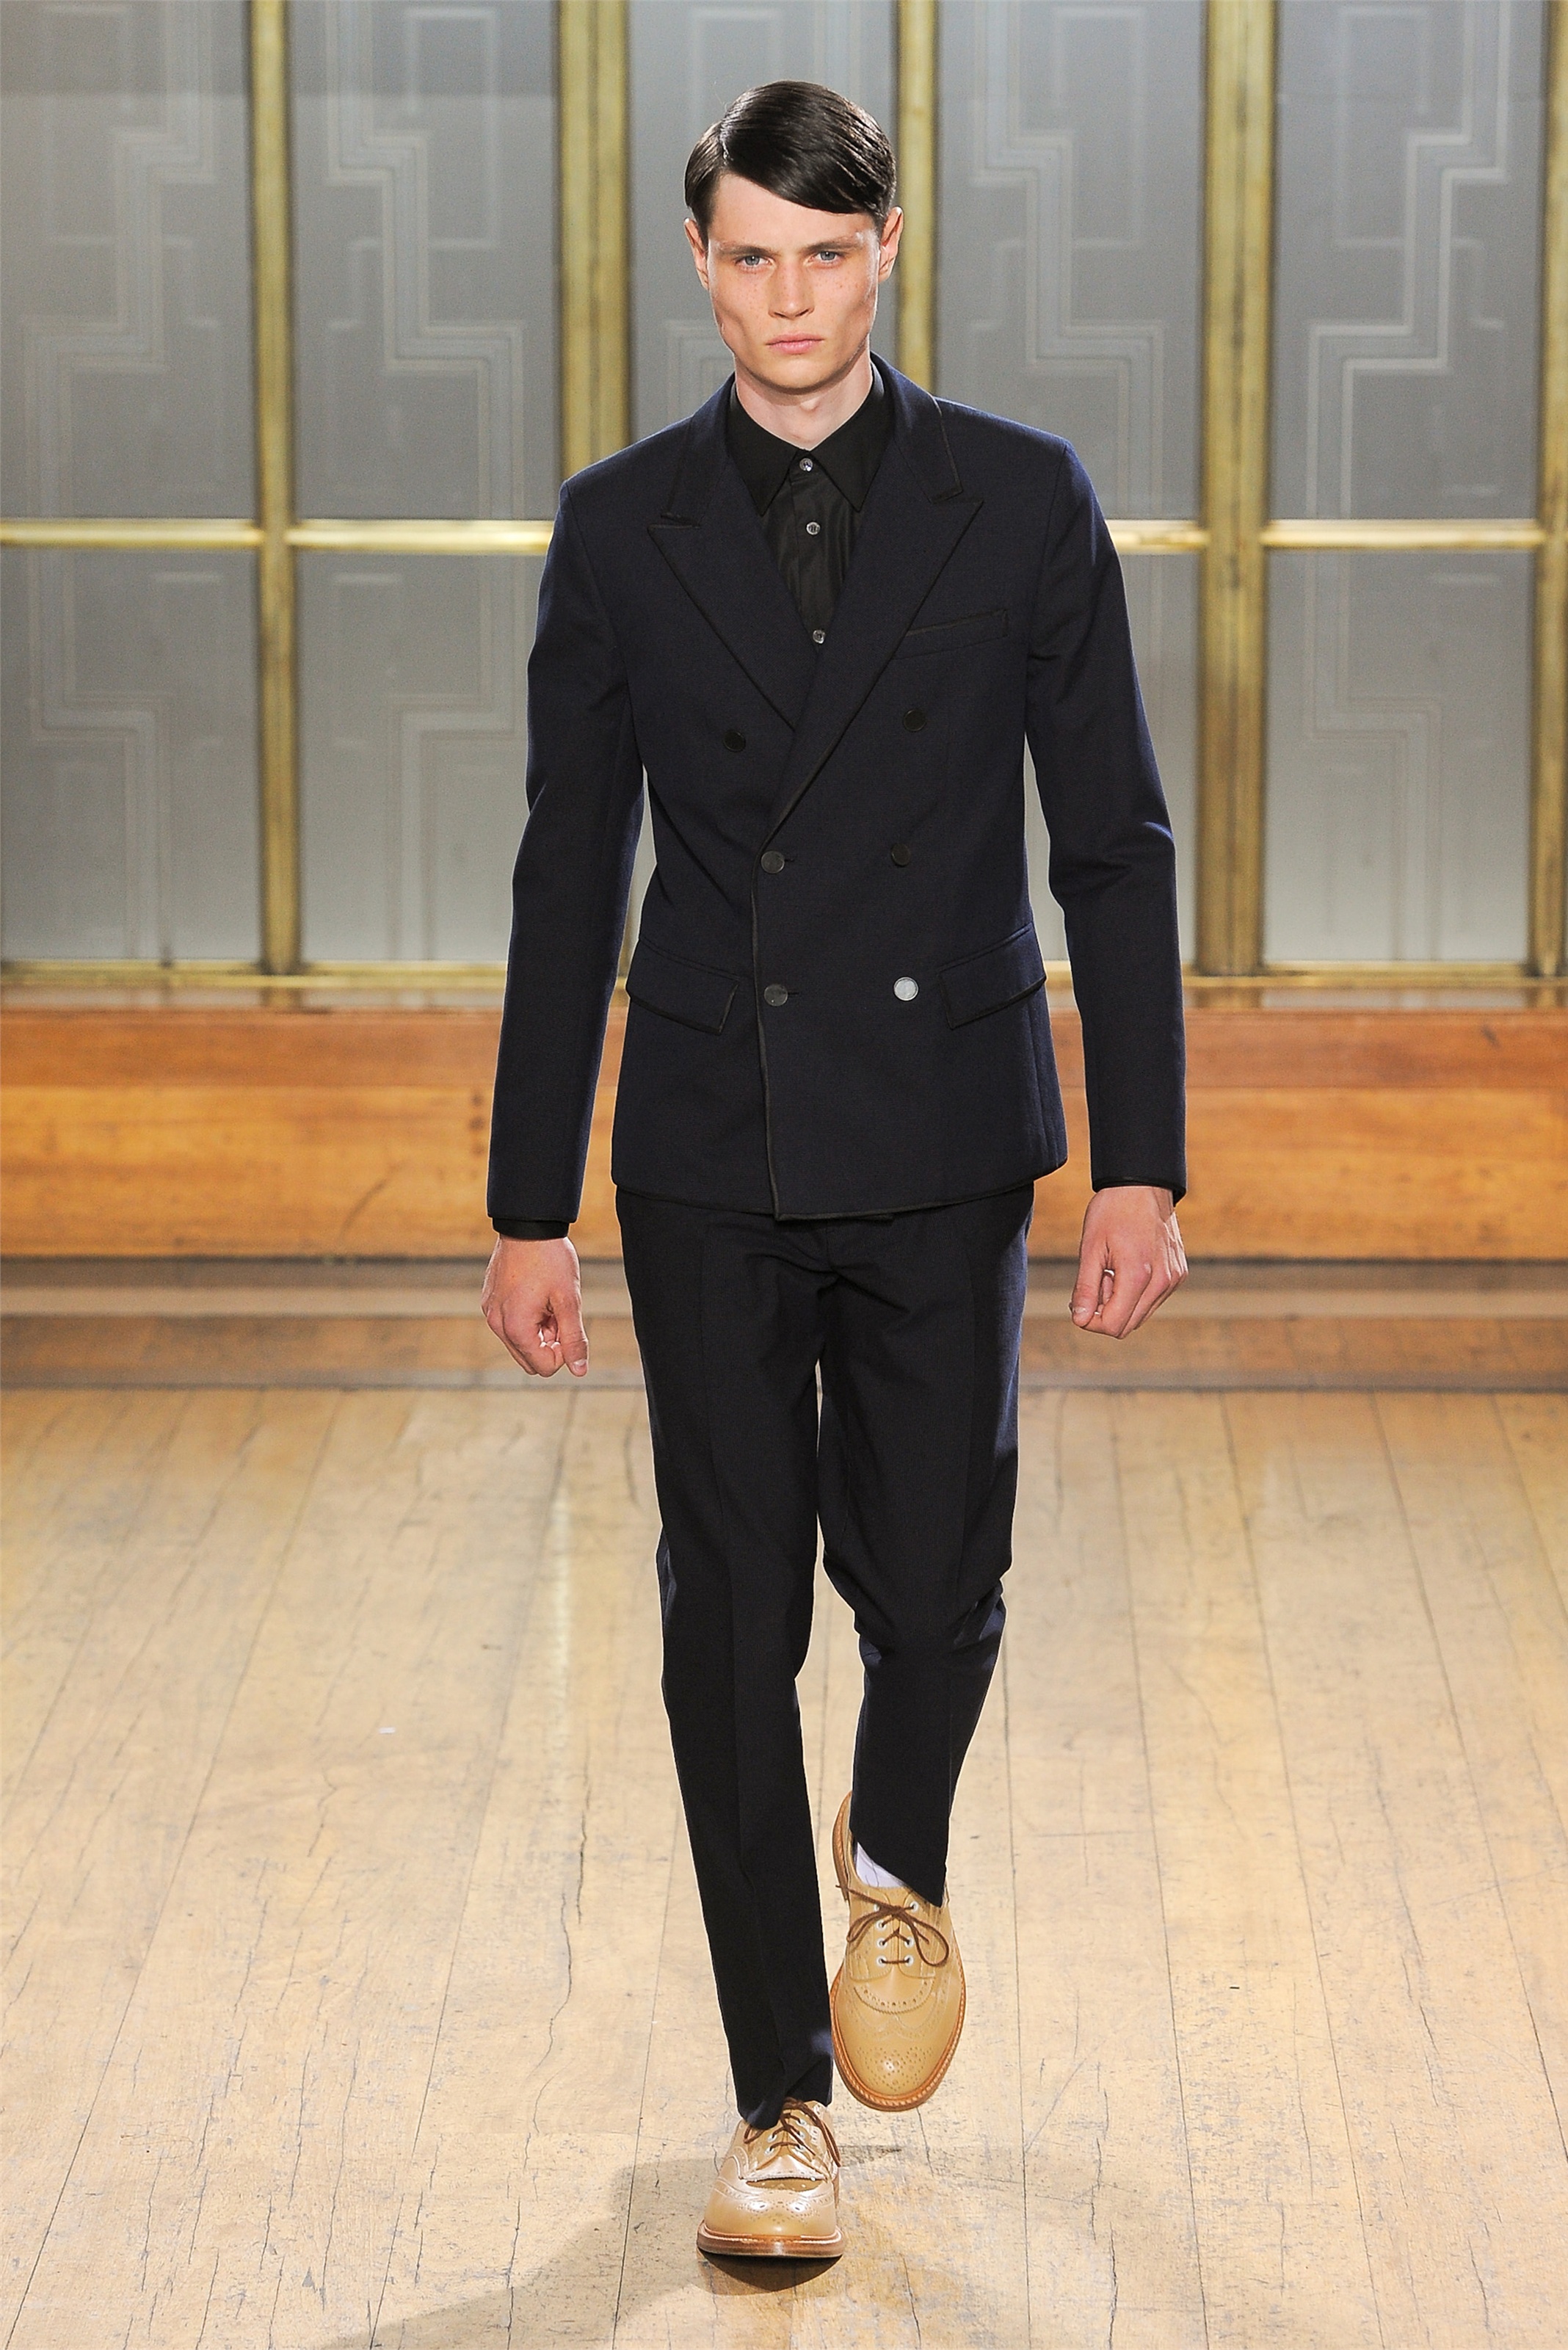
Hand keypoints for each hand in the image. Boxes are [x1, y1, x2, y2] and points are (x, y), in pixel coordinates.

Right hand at [481, 1236, 588, 1376]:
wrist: (528, 1225)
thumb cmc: (550, 1259)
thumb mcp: (569, 1300)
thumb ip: (574, 1339)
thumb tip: (579, 1370)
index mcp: (515, 1327)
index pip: (543, 1367)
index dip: (564, 1353)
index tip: (569, 1326)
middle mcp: (497, 1324)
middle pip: (529, 1360)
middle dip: (550, 1344)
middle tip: (560, 1314)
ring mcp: (490, 1312)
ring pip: (520, 1343)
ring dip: (539, 1332)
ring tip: (549, 1302)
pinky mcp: (489, 1301)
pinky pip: (510, 1325)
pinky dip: (527, 1319)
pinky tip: (537, 1294)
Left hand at [1069, 1185, 1185, 1338]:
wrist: (1143, 1185)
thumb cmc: (1112, 1211)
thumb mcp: (1091, 1248)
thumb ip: (1085, 1288)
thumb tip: (1079, 1320)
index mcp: (1139, 1276)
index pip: (1114, 1326)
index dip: (1090, 1320)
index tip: (1079, 1301)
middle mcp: (1162, 1282)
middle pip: (1128, 1325)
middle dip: (1106, 1311)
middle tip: (1097, 1279)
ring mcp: (1174, 1279)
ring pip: (1141, 1314)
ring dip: (1121, 1302)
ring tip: (1112, 1270)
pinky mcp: (1178, 1274)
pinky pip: (1153, 1299)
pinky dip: (1136, 1292)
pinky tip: (1128, 1266)